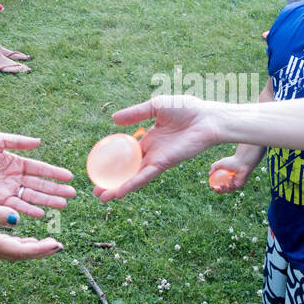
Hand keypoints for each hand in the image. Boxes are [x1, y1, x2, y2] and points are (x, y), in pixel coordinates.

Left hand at [0, 132, 75, 215]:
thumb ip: (18, 142)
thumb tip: (39, 142)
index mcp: (16, 162)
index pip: (40, 169)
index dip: (54, 173)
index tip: (69, 177)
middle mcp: (14, 178)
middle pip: (39, 185)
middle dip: (56, 190)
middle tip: (71, 194)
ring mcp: (7, 190)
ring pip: (31, 197)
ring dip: (47, 201)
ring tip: (62, 205)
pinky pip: (16, 206)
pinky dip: (29, 210)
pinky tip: (41, 212)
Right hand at [0, 190, 62, 260]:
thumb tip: (17, 219)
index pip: (21, 250)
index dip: (41, 249)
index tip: (57, 244)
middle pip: (21, 255)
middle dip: (41, 251)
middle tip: (59, 246)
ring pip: (15, 252)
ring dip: (32, 249)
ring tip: (49, 244)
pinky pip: (7, 248)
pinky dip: (20, 245)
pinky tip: (27, 239)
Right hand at [92, 95, 222, 200]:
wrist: (207, 118)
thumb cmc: (187, 109)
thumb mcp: (155, 106)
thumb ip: (135, 113)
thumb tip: (113, 119)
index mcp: (148, 138)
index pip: (126, 154)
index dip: (112, 161)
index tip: (98, 167)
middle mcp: (151, 152)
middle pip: (127, 170)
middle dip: (111, 181)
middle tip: (95, 190)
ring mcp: (157, 159)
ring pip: (133, 177)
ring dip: (117, 188)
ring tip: (101, 198)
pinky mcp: (164, 164)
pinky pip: (145, 176)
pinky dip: (132, 184)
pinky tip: (119, 192)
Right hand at [208, 154, 252, 190]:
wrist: (242, 162)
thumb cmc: (232, 161)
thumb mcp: (220, 163)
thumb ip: (213, 167)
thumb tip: (209, 174)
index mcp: (225, 178)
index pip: (218, 185)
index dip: (214, 187)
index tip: (211, 186)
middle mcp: (230, 182)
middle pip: (223, 190)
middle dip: (219, 191)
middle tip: (216, 189)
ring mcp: (235, 184)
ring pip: (228, 190)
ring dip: (224, 188)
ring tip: (222, 184)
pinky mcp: (240, 185)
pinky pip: (234, 187)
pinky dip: (231, 182)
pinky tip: (231, 177)